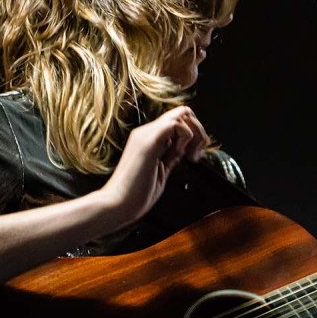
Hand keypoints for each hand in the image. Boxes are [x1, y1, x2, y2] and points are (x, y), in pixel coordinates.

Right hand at [98, 105, 208, 226]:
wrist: (117, 205)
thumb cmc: (136, 195)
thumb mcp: (161, 171)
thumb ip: (170, 157)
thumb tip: (183, 149)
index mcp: (149, 138)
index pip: (178, 121)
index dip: (194, 135)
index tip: (195, 157)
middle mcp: (146, 132)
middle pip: (183, 112)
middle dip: (199, 131)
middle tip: (196, 155)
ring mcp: (146, 134)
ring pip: (182, 114)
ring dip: (195, 134)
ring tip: (191, 157)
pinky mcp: (148, 142)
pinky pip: (175, 124)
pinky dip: (187, 137)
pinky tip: (182, 155)